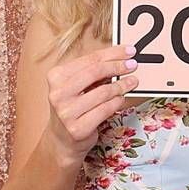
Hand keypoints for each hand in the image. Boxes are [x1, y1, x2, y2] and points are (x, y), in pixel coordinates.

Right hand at [43, 44, 139, 168]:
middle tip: (132, 65)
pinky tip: (121, 98)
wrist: (62, 139)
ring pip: (103, 92)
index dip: (113, 53)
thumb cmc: (74, 107)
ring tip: (131, 82)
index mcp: (56, 76)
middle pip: (96, 72)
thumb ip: (93, 72)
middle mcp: (58, 93)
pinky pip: (105, 110)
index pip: (89, 59)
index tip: (129, 51)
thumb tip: (121, 58)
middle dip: (118, 66)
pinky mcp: (77, 128)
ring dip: (121, 86)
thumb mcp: (77, 85)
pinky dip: (117, 102)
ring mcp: (66, 112)